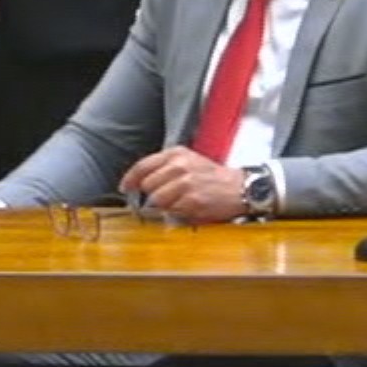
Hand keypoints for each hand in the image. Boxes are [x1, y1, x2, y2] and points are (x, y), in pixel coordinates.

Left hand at [117, 147, 249, 225]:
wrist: (241, 187)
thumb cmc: (212, 177)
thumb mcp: (188, 161)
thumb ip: (163, 167)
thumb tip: (136, 181)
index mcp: (176, 154)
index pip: (142, 166)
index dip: (130, 179)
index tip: (125, 187)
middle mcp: (179, 166)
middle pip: (147, 185)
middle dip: (152, 194)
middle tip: (168, 195)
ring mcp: (185, 183)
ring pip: (156, 200)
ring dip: (164, 205)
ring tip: (181, 201)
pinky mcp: (191, 200)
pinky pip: (171, 211)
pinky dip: (177, 212)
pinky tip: (189, 206)